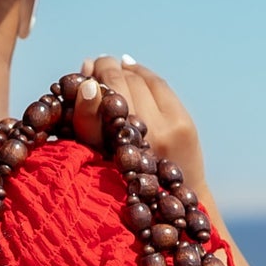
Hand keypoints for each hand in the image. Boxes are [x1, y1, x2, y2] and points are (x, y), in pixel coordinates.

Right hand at [69, 54, 204, 189]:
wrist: (174, 201)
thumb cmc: (129, 179)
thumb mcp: (100, 157)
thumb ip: (88, 120)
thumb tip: (86, 70)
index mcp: (107, 156)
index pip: (93, 105)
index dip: (87, 83)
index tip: (83, 73)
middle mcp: (135, 144)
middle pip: (117, 86)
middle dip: (104, 69)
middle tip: (96, 64)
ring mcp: (163, 131)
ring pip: (137, 81)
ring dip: (123, 69)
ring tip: (113, 67)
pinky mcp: (182, 123)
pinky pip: (158, 84)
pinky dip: (142, 72)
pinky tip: (131, 69)